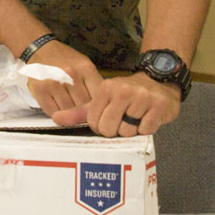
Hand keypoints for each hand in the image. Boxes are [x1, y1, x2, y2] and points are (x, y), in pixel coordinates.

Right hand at [24, 40, 102, 115]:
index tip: (91, 106)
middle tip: (76, 103)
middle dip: (81, 109)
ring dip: (67, 112)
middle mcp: (70, 74)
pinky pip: (53, 112)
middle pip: (82, 107)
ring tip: (65, 100)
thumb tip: (99, 108)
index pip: (97, 98)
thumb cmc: (65, 60)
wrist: (41, 49)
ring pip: (68, 111)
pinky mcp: (40, 90)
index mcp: (85, 68)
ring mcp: (54, 82)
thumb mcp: (85, 66)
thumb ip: (93, 85)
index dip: (95, 106)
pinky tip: (55, 102)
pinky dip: (55, 112)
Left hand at [53, 72, 181, 136]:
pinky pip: (145, 130)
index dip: (101, 126)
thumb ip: (79, 112)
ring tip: (136, 116)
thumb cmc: (127, 95)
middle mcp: (123, 90)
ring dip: (132, 129)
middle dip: (116, 129)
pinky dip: (147, 128)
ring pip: (127, 132)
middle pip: (109, 129)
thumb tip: (56, 119)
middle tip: (124, 118)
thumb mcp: (103, 99)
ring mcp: (142, 97)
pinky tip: (148, 116)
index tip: (110, 117)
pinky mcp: (158, 106)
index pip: (94, 122)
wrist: (158, 83)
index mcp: (106, 88)